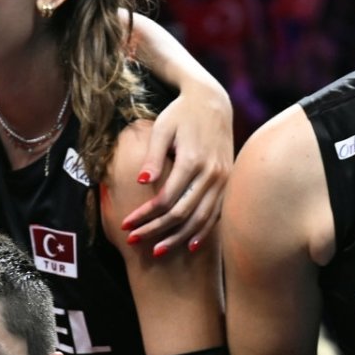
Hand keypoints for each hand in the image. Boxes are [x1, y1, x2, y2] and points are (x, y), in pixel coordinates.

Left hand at [118, 85, 232, 256]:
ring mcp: (223, 180)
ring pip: (201, 219)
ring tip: (157, 252)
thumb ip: (152, 156)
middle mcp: (211, 173)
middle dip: (156, 230)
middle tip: (134, 241)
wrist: (212, 102)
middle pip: (182, 213)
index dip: (144, 215)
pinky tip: (190, 245)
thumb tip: (141, 180)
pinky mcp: (228, 183)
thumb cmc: (180, 114)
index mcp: (192, 160)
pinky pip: (217, 214)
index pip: (165, 199)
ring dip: (178, 238)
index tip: (125, 225)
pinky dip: (203, 232)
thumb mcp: (162, 128)